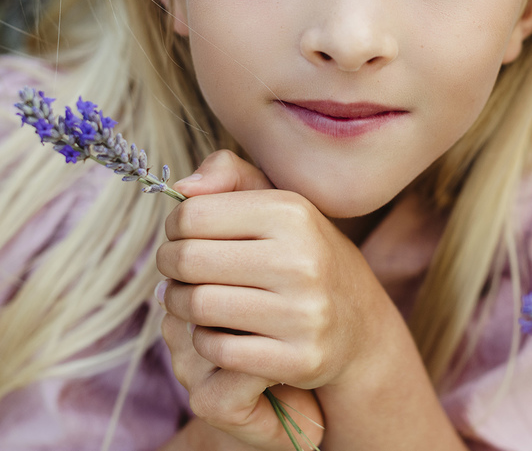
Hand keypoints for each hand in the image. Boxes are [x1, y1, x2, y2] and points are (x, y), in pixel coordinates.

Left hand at [156, 151, 388, 447]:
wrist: (362, 326)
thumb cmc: (304, 256)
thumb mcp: (279, 204)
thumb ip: (230, 174)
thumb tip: (183, 188)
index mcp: (291, 212)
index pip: (193, 215)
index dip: (174, 228)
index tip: (180, 238)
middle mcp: (301, 259)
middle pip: (188, 260)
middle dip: (168, 267)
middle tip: (174, 273)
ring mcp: (303, 312)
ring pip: (198, 306)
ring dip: (178, 304)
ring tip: (185, 299)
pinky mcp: (300, 358)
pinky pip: (218, 350)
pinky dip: (203, 341)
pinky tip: (211, 331)